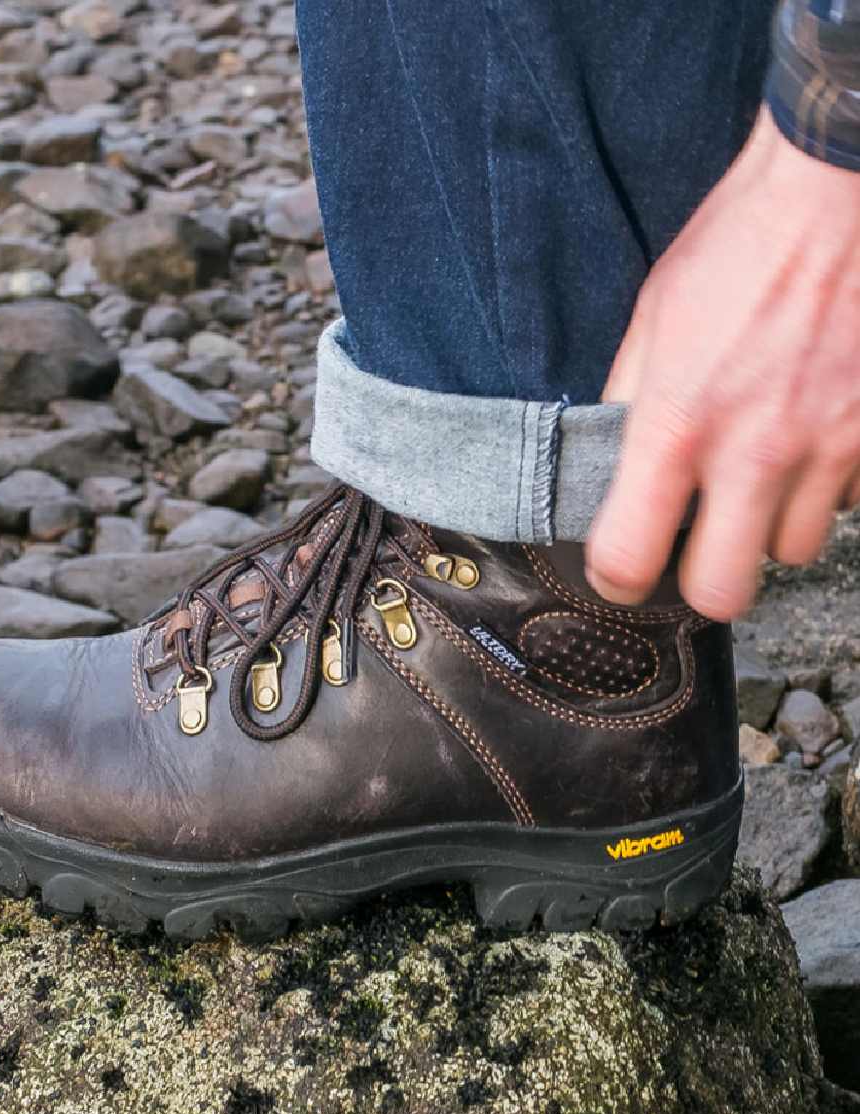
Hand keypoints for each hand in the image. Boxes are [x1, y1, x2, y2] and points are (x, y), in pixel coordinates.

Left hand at [586, 106, 859, 620]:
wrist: (841, 187)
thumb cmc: (740, 244)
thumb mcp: (654, 319)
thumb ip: (631, 402)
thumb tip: (610, 461)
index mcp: (678, 424)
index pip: (629, 556)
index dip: (616, 578)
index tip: (620, 570)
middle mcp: (754, 451)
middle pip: (723, 592)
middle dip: (703, 581)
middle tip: (698, 550)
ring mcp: (827, 449)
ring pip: (792, 551)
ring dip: (769, 529)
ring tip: (760, 479)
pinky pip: (849, 504)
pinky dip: (826, 490)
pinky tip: (812, 445)